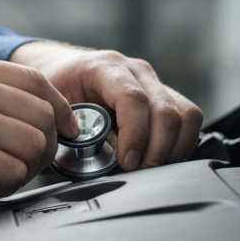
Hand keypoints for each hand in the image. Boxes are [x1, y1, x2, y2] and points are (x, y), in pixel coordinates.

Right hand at [0, 53, 75, 226]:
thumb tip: (20, 114)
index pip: (36, 80)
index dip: (59, 110)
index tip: (63, 131)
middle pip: (44, 113)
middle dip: (44, 147)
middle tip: (21, 166)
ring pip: (36, 144)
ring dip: (24, 169)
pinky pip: (15, 172)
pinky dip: (4, 186)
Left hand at [9, 40, 202, 171]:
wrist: (63, 69)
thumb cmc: (56, 85)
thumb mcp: (51, 101)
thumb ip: (63, 124)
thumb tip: (79, 153)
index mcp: (103, 67)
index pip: (133, 98)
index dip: (135, 134)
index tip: (127, 162)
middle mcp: (135, 71)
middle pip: (166, 110)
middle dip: (157, 150)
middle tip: (138, 173)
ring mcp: (153, 81)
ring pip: (187, 115)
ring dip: (173, 149)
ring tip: (150, 169)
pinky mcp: (165, 96)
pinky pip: (188, 120)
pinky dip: (179, 145)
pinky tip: (158, 158)